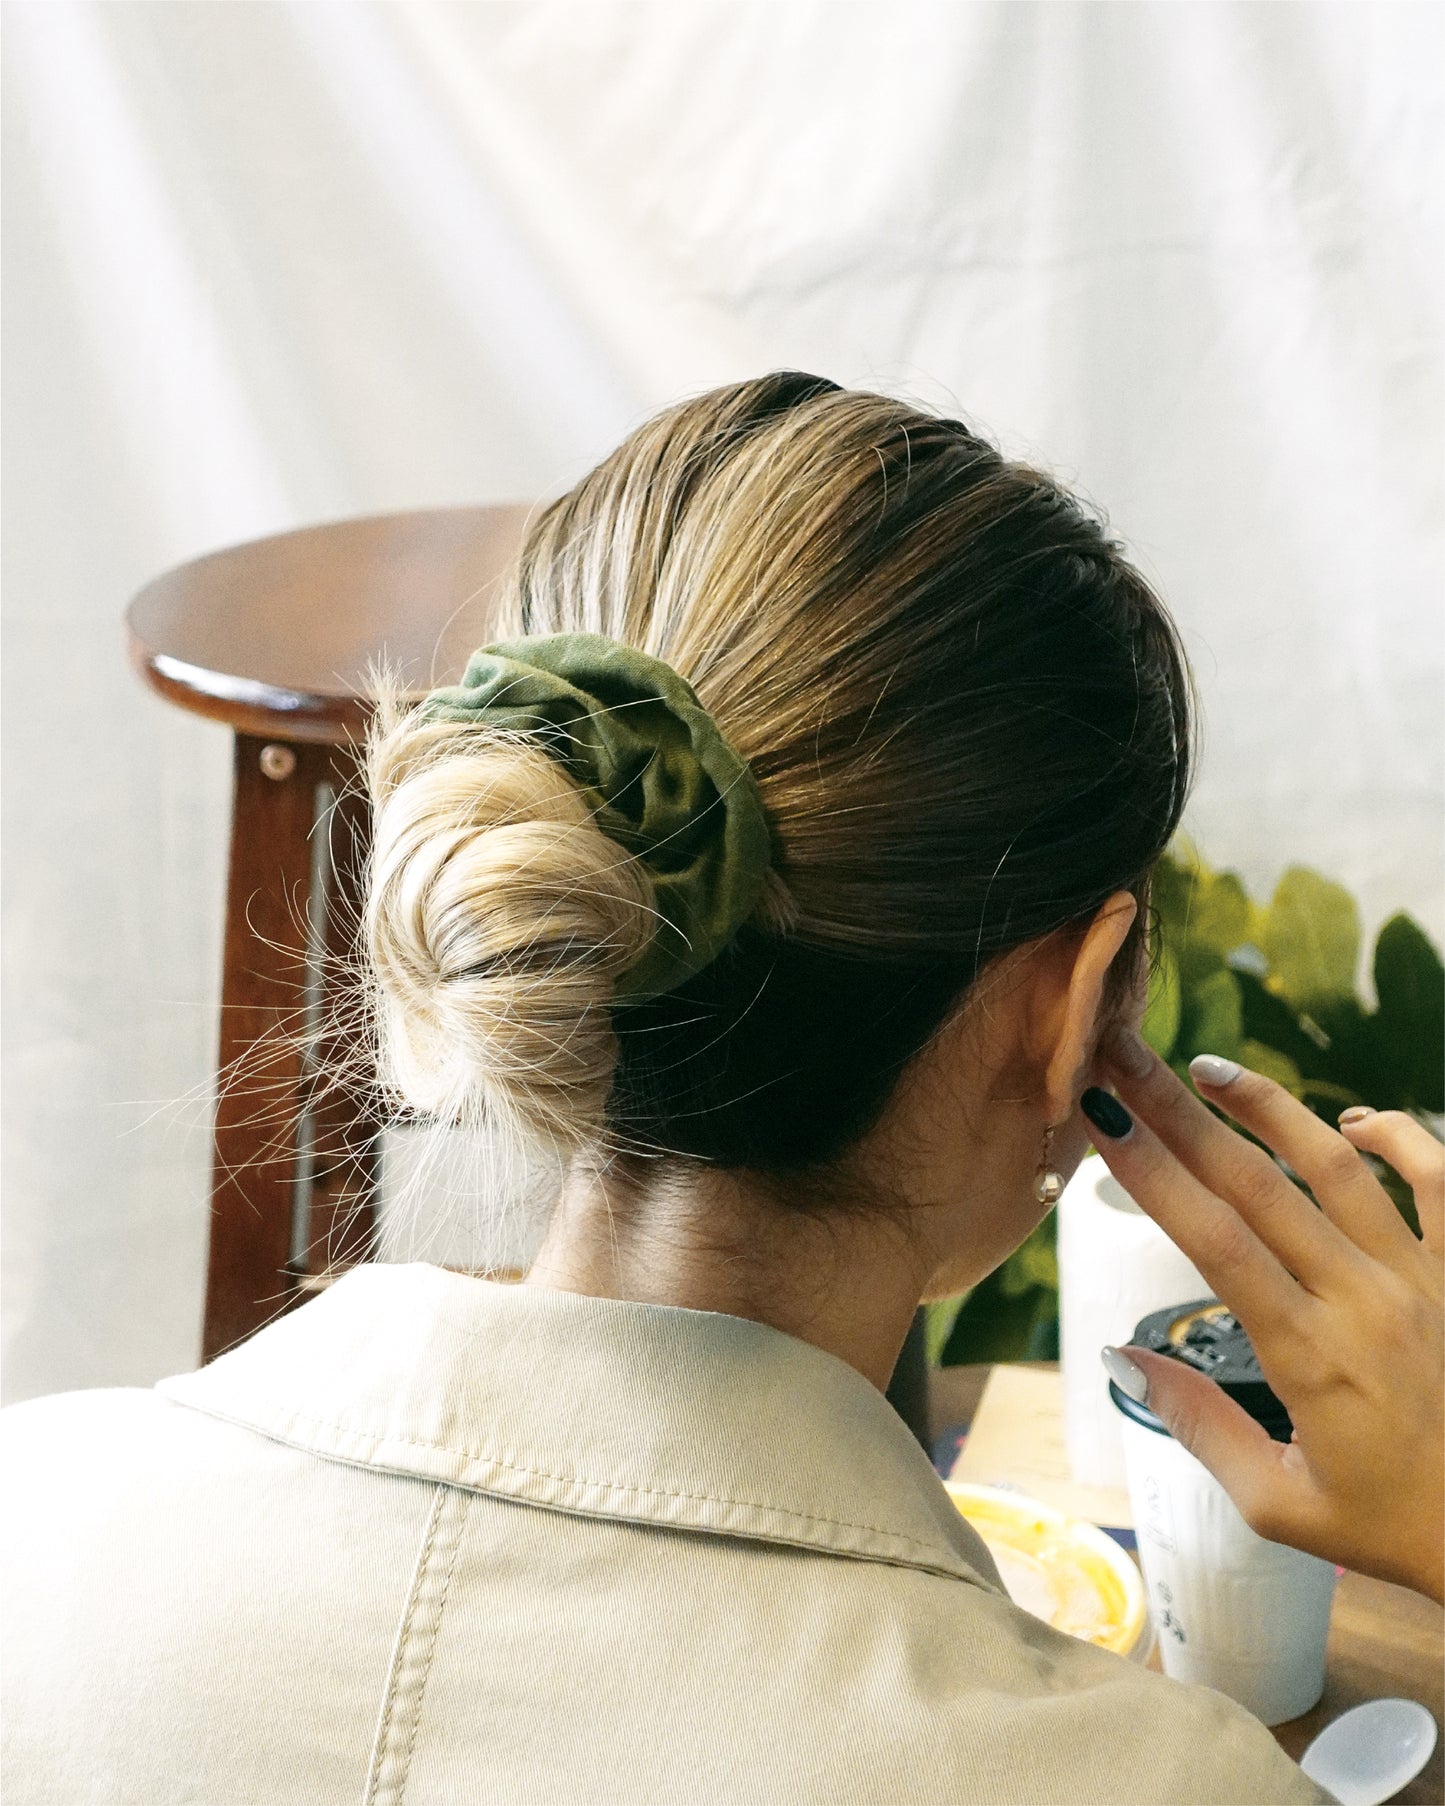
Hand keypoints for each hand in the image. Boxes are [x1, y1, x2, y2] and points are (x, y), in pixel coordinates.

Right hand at [1084, 1033, 1442, 1604]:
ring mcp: (1424, 1278)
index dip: (1151, 1171)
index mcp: (1309, 1356)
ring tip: (1211, 1069)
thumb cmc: (1397, 1528)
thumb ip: (1199, 1426)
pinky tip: (1350, 1120)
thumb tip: (1125, 1355)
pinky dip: (1400, 1135)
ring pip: (1339, 1165)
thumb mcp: (1281, 1505)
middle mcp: (1364, 1300)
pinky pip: (1440, 1179)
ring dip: (1269, 1107)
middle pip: (1256, 1183)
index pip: (1212, 1239)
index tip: (1101, 1119)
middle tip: (1126, 1058)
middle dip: (1179, 1114)